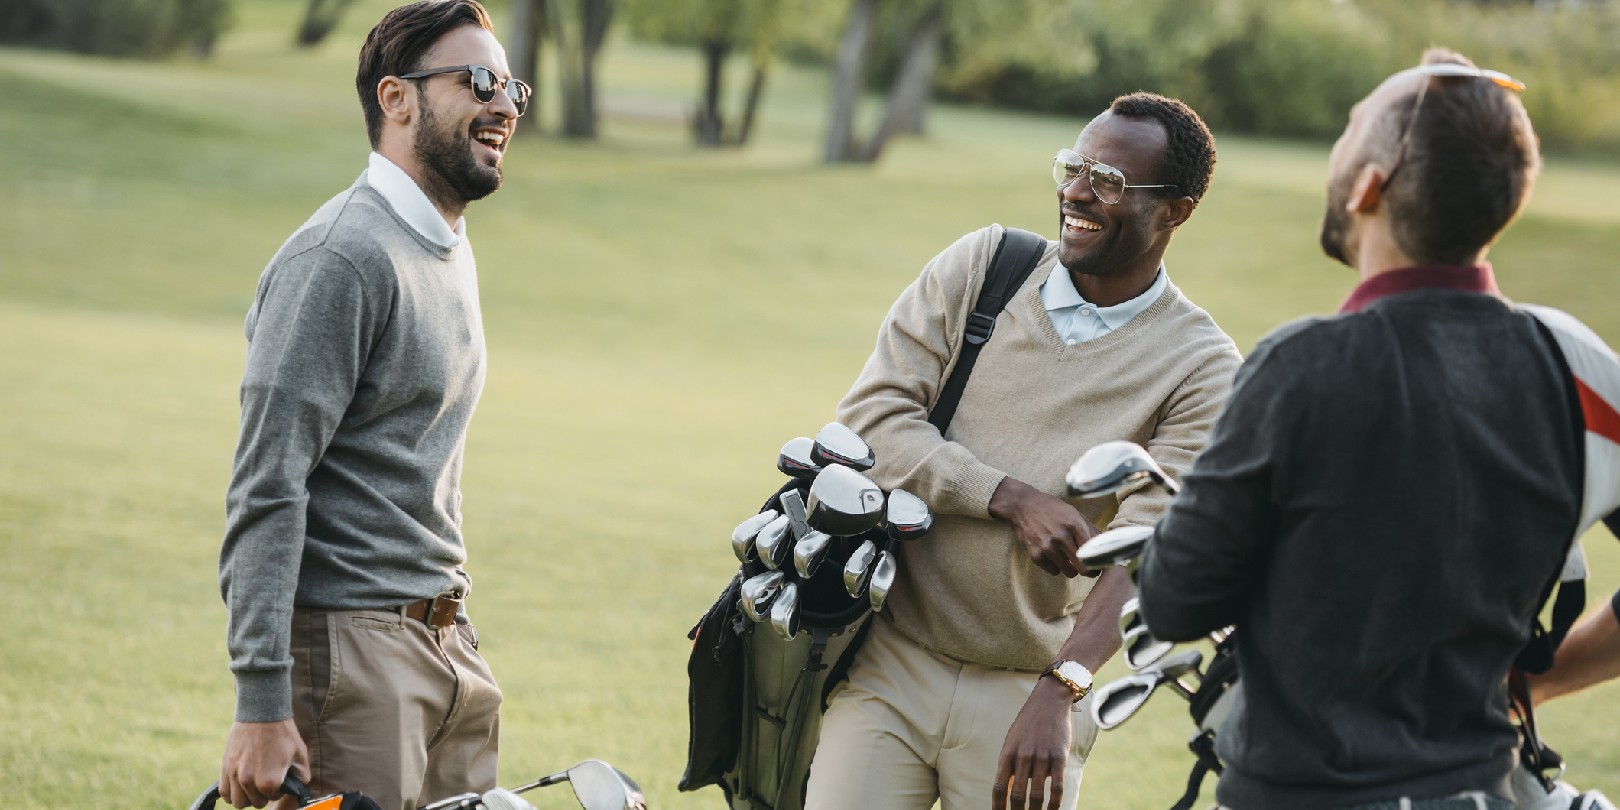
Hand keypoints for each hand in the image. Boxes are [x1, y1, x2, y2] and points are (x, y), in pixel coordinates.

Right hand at [220, 719, 308, 807]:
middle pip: (254, 803)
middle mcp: (249, 780)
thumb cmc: (283, 734)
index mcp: (269, 780)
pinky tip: (239, 786)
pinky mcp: (225, 767)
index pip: (272, 798)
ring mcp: (234, 774)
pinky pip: (224, 792)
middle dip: (262, 796)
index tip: (279, 780)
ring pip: (237, 802)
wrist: (262, 714)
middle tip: (267, 784)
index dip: (278, 791)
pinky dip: (231, 793)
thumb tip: (299, 788)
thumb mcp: (300, 755)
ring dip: (246, 797)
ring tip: (253, 786)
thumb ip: (302, 777)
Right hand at [989, 477, 1095, 577]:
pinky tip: (1054, 557)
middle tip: (1088, 569)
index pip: (1093, 553)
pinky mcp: (1035, 555)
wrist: (1022, 505)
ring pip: (1069, 572)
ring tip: (1069, 560)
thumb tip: (1107, 545)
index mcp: (1074, 524)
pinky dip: (1056, 567)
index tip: (1100, 565)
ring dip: (1071, 569)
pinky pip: (1054, 571)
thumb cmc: (1051, 508)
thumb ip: (1090, 529)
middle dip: (1088, 571)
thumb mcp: (1074, 513)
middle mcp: (1061, 536)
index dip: (1099, 563)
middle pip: (1082, 567)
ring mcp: (1047, 547)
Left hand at [993, 677, 1075, 809]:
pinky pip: (1056, 787)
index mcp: (1007, 754)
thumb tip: (1008, 790)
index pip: (999, 787)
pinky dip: (1054, 804)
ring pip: (1036, 794)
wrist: (1049, 701)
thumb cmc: (1029, 724)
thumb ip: (1010, 764)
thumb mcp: (1013, 741)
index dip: (998, 807)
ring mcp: (1041, 757)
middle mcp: (1022, 757)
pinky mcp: (1059, 757)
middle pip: (1017, 795)